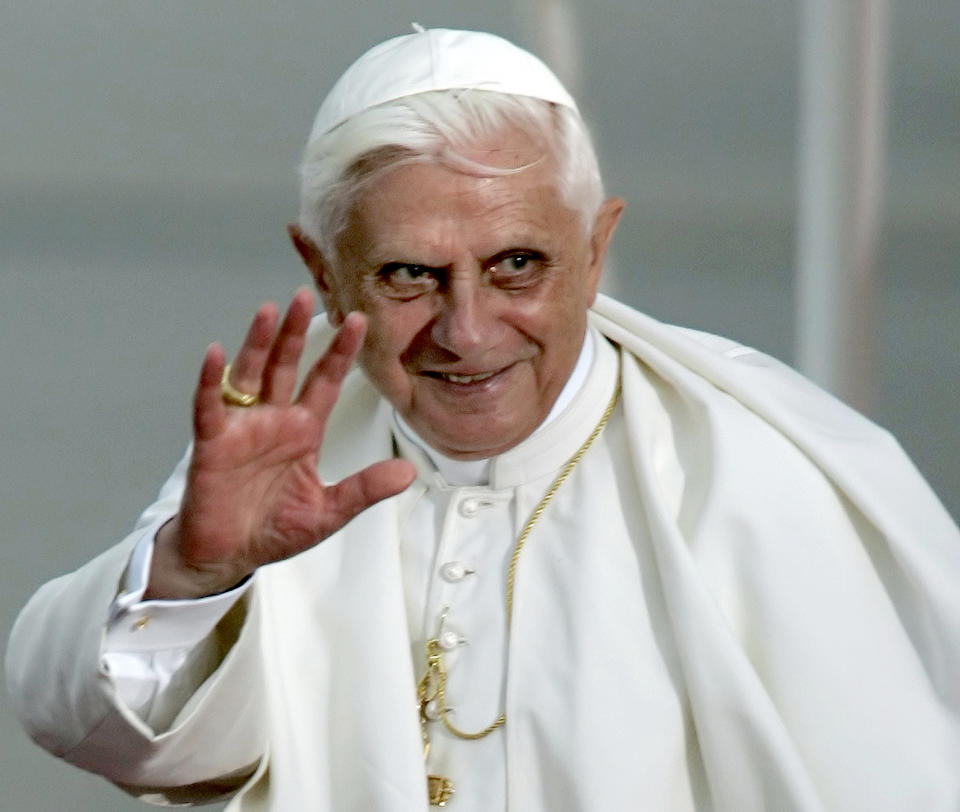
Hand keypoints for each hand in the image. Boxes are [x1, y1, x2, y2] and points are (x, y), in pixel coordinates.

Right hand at [145, 287, 416, 598]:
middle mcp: (273, 420)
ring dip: (258, 343)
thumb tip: (408, 472)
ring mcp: (241, 428)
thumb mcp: (328, 511)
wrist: (228, 556)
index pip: (325, 382)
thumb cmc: (274, 530)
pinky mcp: (212, 444)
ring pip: (250, 375)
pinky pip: (210, 407)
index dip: (341, 353)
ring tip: (269, 310)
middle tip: (306, 294)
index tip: (360, 321)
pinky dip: (212, 382)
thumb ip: (364, 489)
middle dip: (297, 332)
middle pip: (286, 366)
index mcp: (303, 431)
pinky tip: (217, 354)